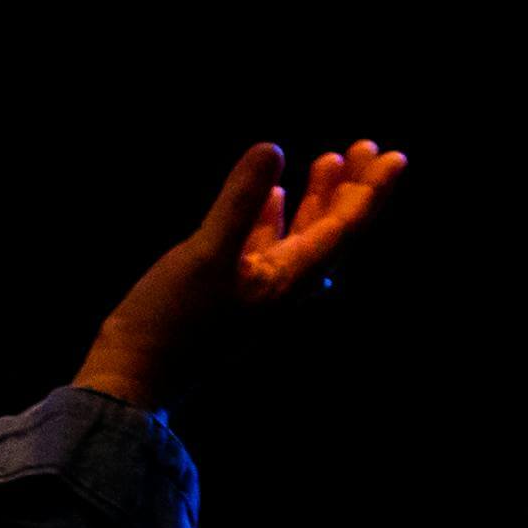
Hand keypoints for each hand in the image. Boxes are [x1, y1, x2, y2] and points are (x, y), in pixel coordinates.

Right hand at [77, 138, 407, 408]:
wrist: (131, 381)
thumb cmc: (171, 324)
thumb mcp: (206, 255)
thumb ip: (240, 202)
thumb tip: (273, 148)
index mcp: (290, 279)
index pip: (346, 227)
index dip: (371, 191)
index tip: (396, 157)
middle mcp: (284, 286)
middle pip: (332, 228)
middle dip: (351, 187)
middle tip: (367, 147)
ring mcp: (258, 291)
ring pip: (301, 235)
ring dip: (316, 197)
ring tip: (329, 159)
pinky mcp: (230, 293)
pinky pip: (267, 246)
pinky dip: (274, 218)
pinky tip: (274, 194)